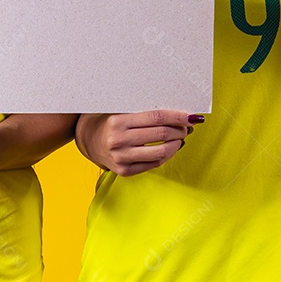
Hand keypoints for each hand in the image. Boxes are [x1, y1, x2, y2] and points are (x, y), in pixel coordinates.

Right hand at [75, 111, 201, 176]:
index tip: (191, 116)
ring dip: (177, 144)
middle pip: (161, 135)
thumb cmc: (110, 121)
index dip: (177, 116)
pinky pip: (154, 164)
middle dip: (180, 130)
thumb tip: (176, 113)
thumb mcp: (121, 110)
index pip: (156, 118)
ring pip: (161, 152)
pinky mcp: (124, 171)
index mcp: (118, 121)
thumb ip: (144, 111)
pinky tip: (171, 148)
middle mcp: (119, 140)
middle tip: (187, 126)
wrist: (89, 139)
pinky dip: (167, 155)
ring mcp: (121, 158)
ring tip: (181, 137)